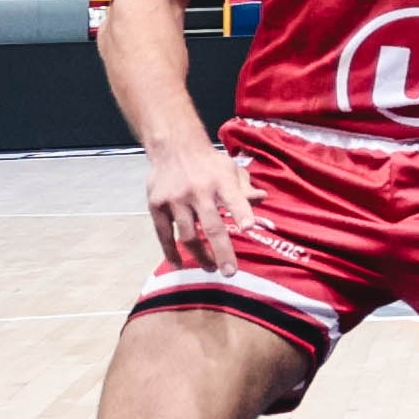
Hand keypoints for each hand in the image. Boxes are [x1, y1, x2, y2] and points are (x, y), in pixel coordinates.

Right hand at [146, 130, 252, 278]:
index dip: (242, 213)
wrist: (173, 148)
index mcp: (221, 180)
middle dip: (221, 250)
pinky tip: (179, 264)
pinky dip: (170, 251)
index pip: (234, 198)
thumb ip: (244, 188)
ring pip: (188, 234)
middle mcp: (198, 190)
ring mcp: (175, 199)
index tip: (250, 228)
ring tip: (211, 267)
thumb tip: (262, 198)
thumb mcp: (230, 169)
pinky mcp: (157, 205)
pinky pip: (164, 234)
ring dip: (200, 255)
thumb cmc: (208, 163)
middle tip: (230, 271)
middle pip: (211, 225)